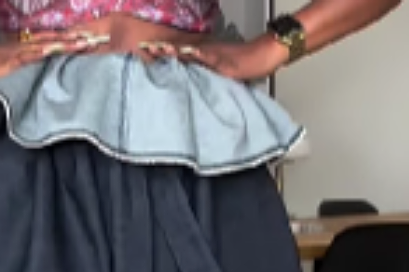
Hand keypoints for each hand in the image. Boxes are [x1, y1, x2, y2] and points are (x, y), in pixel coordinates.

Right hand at [0, 32, 106, 87]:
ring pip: (45, 45)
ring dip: (63, 43)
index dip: (67, 41)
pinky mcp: (8, 61)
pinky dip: (43, 51)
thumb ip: (20, 72)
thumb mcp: (4, 71)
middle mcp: (21, 47)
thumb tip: (34, 76)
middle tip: (94, 38)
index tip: (86, 41)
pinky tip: (55, 49)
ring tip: (83, 42)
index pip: (49, 42)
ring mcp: (15, 52)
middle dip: (73, 39)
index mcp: (21, 49)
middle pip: (52, 40)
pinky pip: (29, 55)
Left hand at [142, 35, 284, 82]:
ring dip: (173, 50)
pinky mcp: (223, 59)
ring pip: (188, 51)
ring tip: (157, 48)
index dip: (163, 54)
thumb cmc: (247, 65)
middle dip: (161, 50)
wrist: (265, 55)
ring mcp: (213, 55)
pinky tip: (185, 52)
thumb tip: (193, 88)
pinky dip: (195, 54)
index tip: (146, 53)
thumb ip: (207, 79)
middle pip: (179, 51)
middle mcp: (205, 53)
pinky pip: (207, 56)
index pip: (179, 55)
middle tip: (144, 47)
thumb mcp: (222, 75)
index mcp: (204, 58)